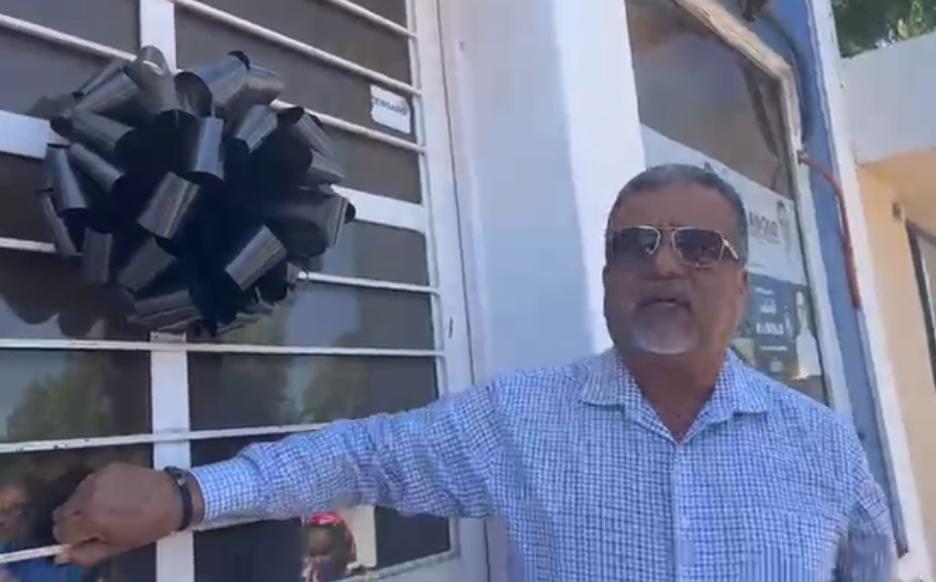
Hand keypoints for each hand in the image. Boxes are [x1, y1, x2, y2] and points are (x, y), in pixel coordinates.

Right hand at [52, 463, 202, 565]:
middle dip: (74, 521)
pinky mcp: (108, 467)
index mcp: (90, 517)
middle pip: (62, 512)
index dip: (72, 538)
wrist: (173, 497)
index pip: (59, 531)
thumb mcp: (117, 547)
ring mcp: (98, 477)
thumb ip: (86, 553)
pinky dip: (96, 490)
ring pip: (74, 496)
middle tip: (96, 525)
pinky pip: (90, 482)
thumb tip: (63, 555)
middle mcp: (89, 494)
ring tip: (109, 508)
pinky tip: (116, 494)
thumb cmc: (148, 525)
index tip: (84, 538)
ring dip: (84, 504)